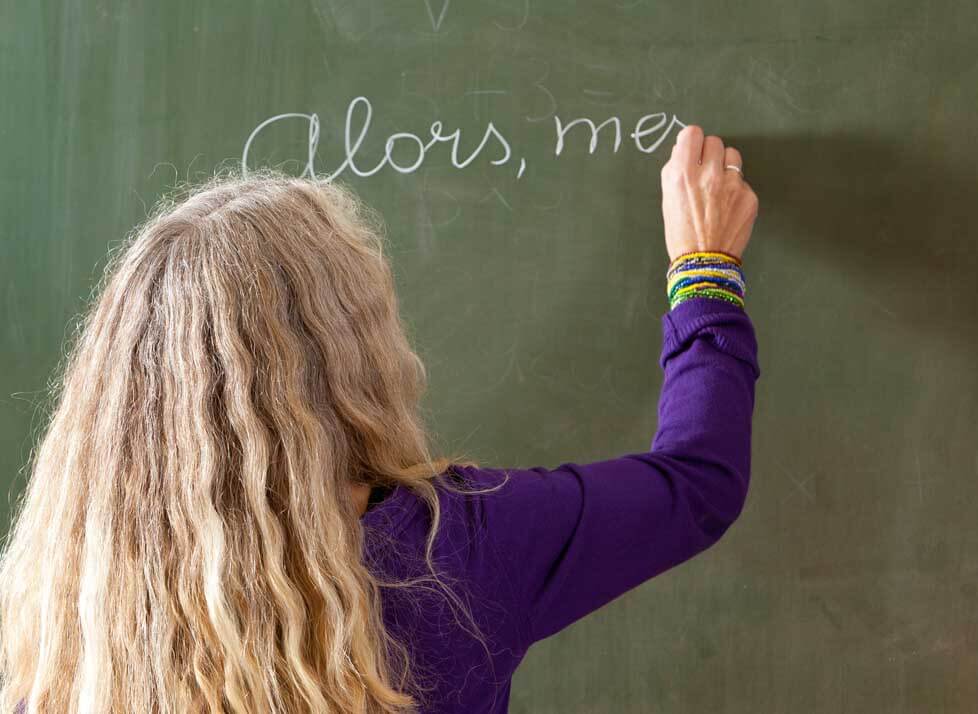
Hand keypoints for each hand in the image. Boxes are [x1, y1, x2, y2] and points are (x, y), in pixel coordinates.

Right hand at [660, 125, 757, 261]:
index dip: (691, 141)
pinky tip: (727, 206)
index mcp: (682, 174)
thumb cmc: (681, 233)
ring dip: (725, 165)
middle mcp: (707, 175)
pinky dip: (735, 189)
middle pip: (714, 141)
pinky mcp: (748, 196)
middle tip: (705, 170)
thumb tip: (684, 150)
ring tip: (718, 185)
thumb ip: (676, 171)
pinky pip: (742, 180)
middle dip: (709, 153)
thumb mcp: (668, 199)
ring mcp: (731, 185)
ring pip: (732, 155)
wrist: (704, 261)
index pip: (692, 133)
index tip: (692, 148)